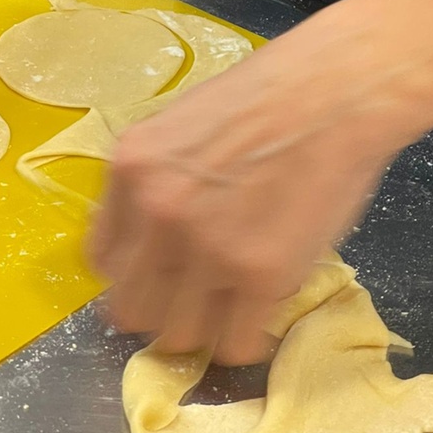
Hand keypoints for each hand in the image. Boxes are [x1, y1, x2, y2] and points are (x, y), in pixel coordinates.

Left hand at [89, 0, 432, 364]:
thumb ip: (144, 185)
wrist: (332, 90)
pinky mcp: (261, 275)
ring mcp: (206, 248)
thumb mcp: (169, 129)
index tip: (147, 280)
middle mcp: (156, 214)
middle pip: (130, 308)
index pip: (100, 261)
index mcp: (128, 172)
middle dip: (154, 312)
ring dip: (195, 331)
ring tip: (218, 315)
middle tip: (182, 304)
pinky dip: (239, 342)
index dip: (127, 276)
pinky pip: (233, 342)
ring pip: (176, 335)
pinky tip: (250, 323)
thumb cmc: (258, 99)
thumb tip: (136, 241)